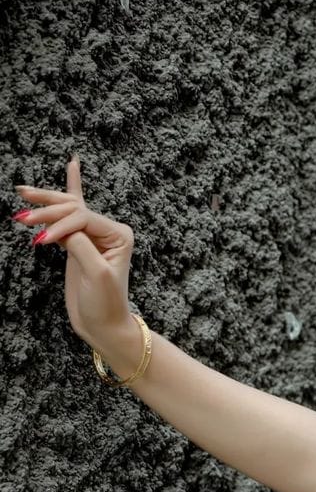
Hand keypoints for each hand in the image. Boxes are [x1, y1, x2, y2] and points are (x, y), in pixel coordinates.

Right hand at [14, 156, 135, 349]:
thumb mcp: (96, 275)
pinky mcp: (79, 241)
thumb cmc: (105, 304)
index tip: (41, 241)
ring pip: (66, 208)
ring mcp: (93, 234)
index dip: (59, 226)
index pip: (81, 217)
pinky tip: (73, 165)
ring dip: (45, 201)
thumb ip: (80, 246)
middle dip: (46, 207)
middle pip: (72, 207)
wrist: (103, 326)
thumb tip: (59, 229)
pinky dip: (71, 187)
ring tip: (23, 191)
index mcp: (118, 235)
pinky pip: (72, 212)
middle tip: (21, 208)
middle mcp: (108, 230)